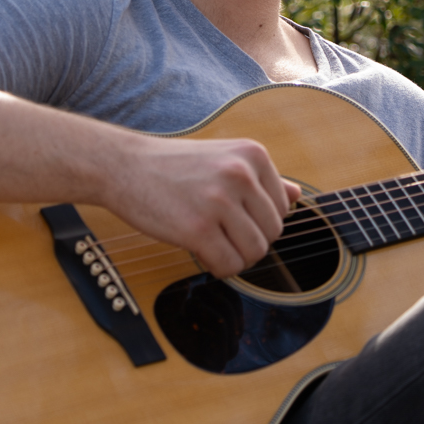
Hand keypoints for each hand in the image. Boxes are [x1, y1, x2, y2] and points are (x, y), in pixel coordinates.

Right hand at [102, 134, 300, 278]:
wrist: (124, 165)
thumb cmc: (175, 165)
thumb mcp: (224, 158)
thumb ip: (262, 178)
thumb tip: (298, 196)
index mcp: (253, 154)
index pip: (284, 207)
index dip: (260, 220)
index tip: (234, 217)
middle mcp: (241, 174)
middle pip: (273, 232)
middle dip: (251, 242)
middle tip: (223, 235)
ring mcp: (219, 201)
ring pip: (255, 252)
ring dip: (237, 257)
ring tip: (214, 244)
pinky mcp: (197, 229)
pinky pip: (229, 265)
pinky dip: (220, 268)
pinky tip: (203, 253)